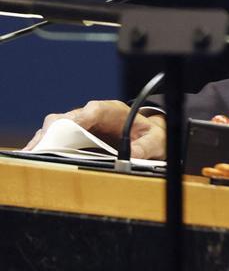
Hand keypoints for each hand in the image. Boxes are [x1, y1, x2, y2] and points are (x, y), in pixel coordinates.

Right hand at [23, 100, 166, 160]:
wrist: (147, 133)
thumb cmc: (150, 135)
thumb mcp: (155, 141)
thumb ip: (146, 147)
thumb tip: (134, 157)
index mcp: (112, 111)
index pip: (93, 110)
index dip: (78, 119)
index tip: (66, 130)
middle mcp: (92, 114)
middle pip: (66, 118)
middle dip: (53, 132)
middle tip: (40, 150)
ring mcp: (79, 124)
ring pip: (54, 127)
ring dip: (43, 141)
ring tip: (31, 157)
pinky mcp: (72, 135)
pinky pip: (53, 137)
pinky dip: (42, 147)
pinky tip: (34, 159)